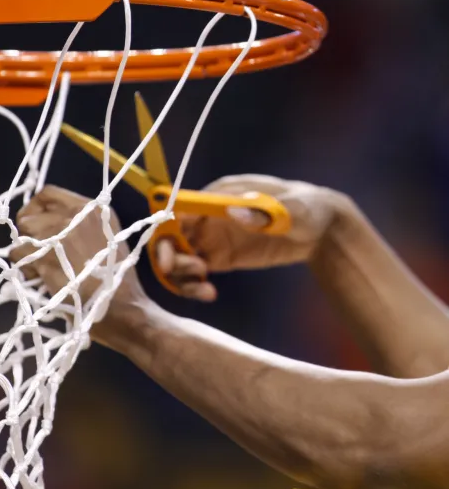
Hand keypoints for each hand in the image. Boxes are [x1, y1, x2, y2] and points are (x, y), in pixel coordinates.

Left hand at [9, 185, 146, 313]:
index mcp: (90, 208)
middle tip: (38, 252)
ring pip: (20, 238)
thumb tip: (47, 221)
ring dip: (26, 254)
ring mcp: (58, 236)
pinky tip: (41, 278)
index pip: (47, 194)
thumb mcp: (106, 235)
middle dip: (29, 236)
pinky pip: (19, 256)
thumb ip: (80, 222)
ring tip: (42, 268)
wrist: (120, 304)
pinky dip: (25, 269)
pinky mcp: (47, 258)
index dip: (34, 208)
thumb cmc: (114, 274)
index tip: (33, 224)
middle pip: (29, 217)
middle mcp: (73, 216)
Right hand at [160, 174, 349, 300]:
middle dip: (170, 255)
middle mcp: (207, 216)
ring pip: (179, 256)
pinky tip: (209, 294)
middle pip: (171, 234)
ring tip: (204, 288)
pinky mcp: (220, 258)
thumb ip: (263, 212)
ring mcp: (212, 238)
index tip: (170, 252)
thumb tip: (232, 211)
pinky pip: (195, 273)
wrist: (321, 230)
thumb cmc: (307, 208)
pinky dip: (193, 285)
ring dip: (181, 274)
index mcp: (219, 194)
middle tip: (194, 272)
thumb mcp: (292, 210)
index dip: (168, 228)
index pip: (180, 207)